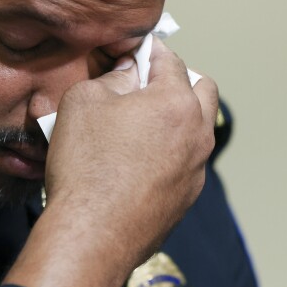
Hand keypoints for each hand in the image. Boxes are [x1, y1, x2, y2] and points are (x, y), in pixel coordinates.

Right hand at [4, 39, 217, 286]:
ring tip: (137, 124)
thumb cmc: (85, 164)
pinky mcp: (186, 198)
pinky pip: (185, 161)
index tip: (131, 53)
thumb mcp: (83, 101)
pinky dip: (168, 151)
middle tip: (141, 85)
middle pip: (203, 89)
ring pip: (197, 128)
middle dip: (177, 79)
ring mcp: (196, 169)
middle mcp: (197, 134)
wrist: (91, 235)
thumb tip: (127, 74)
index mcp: (177, 102)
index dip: (148, 51)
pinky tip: (134, 161)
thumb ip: (111, 77)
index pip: (171, 60)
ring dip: (175, 117)